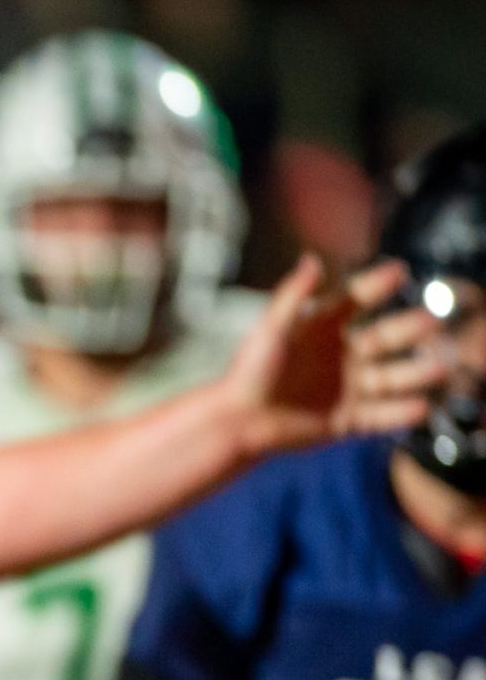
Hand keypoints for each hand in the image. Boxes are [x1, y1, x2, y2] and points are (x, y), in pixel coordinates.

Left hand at [221, 256, 443, 457]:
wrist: (237, 420)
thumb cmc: (249, 371)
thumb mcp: (270, 328)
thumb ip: (293, 295)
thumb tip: (312, 258)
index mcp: (322, 328)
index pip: (356, 300)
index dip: (376, 285)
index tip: (399, 271)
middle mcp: (341, 355)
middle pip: (385, 337)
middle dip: (410, 329)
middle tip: (432, 322)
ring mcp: (347, 387)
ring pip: (391, 377)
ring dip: (417, 372)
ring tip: (441, 368)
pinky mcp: (346, 419)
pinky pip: (380, 416)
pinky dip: (401, 413)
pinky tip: (421, 408)